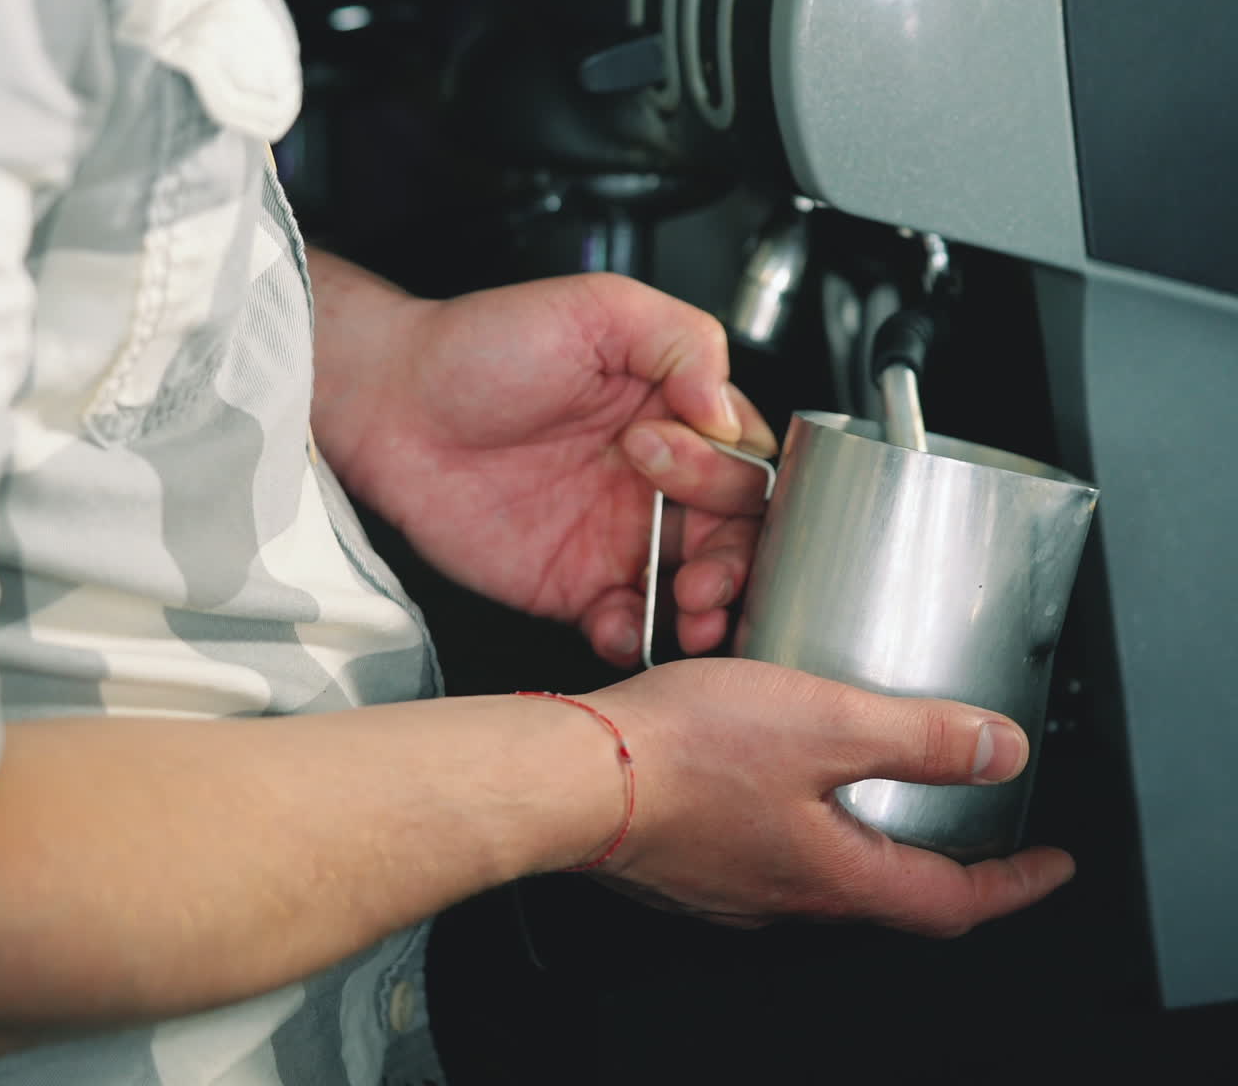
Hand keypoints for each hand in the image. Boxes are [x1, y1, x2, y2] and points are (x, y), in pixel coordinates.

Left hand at [318, 267, 776, 664]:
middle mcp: (655, 480)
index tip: (667, 459)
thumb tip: (726, 412)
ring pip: (696, 586)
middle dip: (736, 558)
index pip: (743, 459)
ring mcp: (618, 536)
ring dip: (709, 609)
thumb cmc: (485, 344)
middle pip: (735, 533)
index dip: (728, 475)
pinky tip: (622, 623)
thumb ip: (683, 342)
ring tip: (691, 611)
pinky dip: (639, 634)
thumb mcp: (598, 308)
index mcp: (673, 414)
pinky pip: (628, 622)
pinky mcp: (573, 584)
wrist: (392, 402)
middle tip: (702, 567)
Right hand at [585, 659, 1075, 934]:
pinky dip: (801, 819)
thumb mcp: (824, 723)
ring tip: (871, 786)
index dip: (1016, 883)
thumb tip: (1001, 751)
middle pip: (892, 893)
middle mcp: (788, 895)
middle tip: (965, 822)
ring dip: (865, 837)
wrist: (574, 774)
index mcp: (836, 875)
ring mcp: (736, 885)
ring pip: (826, 871)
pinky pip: (769, 849)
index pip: (955, 900)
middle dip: (940, 861)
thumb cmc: (684, 753)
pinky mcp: (693, 861)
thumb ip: (918, 738)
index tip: (1050, 865)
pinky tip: (775, 773)